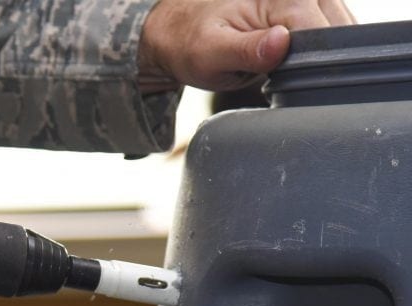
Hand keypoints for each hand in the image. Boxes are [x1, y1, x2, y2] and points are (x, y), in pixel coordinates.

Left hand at [138, 0, 355, 91]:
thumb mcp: (210, 55)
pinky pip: (330, 29)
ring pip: (340, 30)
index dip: (314, 65)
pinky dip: (319, 50)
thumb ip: (247, 52)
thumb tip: (281, 42)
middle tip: (283, 79)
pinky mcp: (309, 4)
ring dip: (321, 56)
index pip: (322, 33)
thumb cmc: (190, 43)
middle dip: (318, 61)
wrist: (178, 30)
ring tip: (286, 69)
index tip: (294, 84)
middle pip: (338, 31)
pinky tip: (297, 62)